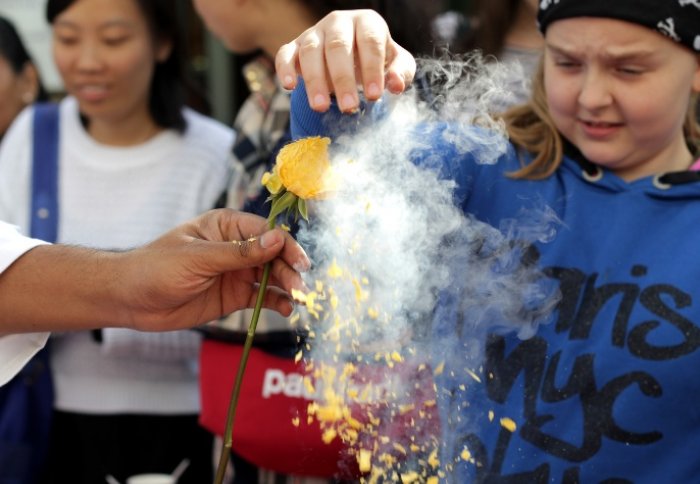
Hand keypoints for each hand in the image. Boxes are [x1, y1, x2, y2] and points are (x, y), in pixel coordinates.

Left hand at [121, 209, 309, 330]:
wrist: (130, 300)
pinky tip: (287, 309)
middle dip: (290, 271)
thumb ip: (240, 253)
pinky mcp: (234, 295)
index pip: (266, 233)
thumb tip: (278, 240)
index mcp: (227, 226)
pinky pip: (262, 297)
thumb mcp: (199, 258)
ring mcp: (236, 272)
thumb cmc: (157, 268)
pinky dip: (277, 302)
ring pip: (272, 277)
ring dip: (288, 287)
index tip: (300, 264)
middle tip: (302, 290)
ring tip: (300, 301)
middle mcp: (236, 247)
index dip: (286, 247)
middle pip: (274, 256)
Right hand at [276, 9, 415, 112]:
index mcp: (367, 22)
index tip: (374, 97)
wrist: (352, 57)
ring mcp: (314, 33)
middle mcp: (339, 22)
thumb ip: (400, 73)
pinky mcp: (294, 46)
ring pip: (311, 52)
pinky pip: (285, 54)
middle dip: (343, 79)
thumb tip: (396, 85)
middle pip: (338, 47)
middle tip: (349, 108)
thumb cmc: (377, 60)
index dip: (372, 69)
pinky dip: (285, 69)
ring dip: (315, 80)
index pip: (370, 42)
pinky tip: (290, 87)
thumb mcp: (395, 64)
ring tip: (321, 107)